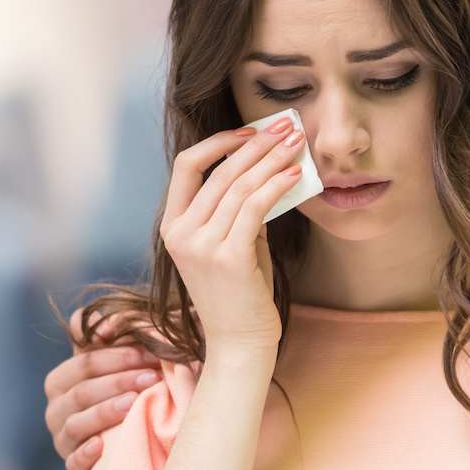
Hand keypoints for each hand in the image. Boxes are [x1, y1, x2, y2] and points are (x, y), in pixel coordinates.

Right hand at [45, 312, 160, 469]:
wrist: (130, 438)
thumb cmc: (124, 391)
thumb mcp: (117, 364)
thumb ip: (105, 340)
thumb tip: (96, 319)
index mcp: (61, 380)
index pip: (83, 364)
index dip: (117, 357)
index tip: (152, 354)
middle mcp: (56, 410)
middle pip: (81, 392)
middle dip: (118, 382)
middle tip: (151, 378)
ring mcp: (63, 439)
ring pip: (76, 424)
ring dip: (105, 413)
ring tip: (133, 404)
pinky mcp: (73, 466)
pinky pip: (74, 462)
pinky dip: (86, 454)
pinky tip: (103, 445)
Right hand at [160, 118, 306, 358]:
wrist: (241, 343)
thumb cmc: (241, 294)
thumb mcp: (232, 244)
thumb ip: (238, 211)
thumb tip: (267, 171)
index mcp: (173, 226)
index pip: (188, 166)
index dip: (219, 142)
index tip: (250, 131)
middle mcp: (180, 233)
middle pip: (218, 170)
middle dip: (255, 144)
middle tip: (285, 127)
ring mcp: (201, 246)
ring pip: (238, 185)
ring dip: (271, 159)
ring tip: (297, 143)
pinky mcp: (227, 258)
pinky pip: (254, 208)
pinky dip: (276, 185)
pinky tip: (295, 173)